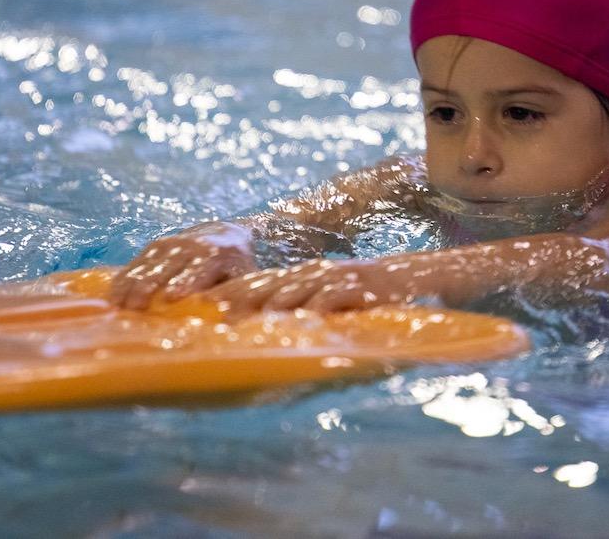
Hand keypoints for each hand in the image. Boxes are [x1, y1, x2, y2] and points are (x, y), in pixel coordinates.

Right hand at [109, 222, 258, 309]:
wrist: (225, 234)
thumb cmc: (236, 267)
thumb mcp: (244, 279)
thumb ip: (236, 298)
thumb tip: (231, 323)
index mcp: (216, 253)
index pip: (199, 268)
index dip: (185, 282)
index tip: (172, 297)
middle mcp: (190, 246)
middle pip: (166, 268)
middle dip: (150, 286)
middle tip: (136, 308)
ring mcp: (169, 244)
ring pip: (146, 265)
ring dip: (131, 285)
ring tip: (117, 307)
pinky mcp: (154, 248)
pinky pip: (135, 264)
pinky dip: (123, 280)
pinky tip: (111, 297)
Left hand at [202, 257, 426, 318]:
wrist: (407, 277)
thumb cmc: (363, 297)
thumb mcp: (326, 300)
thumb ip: (299, 310)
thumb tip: (267, 333)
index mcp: (299, 276)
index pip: (256, 282)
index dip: (228, 293)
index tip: (201, 306)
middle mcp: (310, 273)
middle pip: (266, 284)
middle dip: (237, 298)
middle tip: (211, 315)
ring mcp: (332, 277)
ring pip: (293, 289)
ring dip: (266, 303)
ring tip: (245, 319)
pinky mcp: (356, 286)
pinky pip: (332, 296)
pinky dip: (316, 306)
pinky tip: (302, 319)